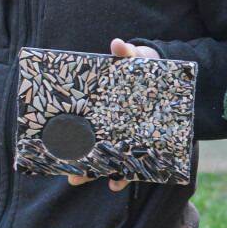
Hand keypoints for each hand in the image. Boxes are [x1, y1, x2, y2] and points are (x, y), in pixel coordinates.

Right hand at [57, 39, 160, 190]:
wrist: (170, 80)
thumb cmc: (143, 70)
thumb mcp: (135, 61)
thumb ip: (126, 53)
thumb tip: (117, 43)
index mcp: (103, 110)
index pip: (84, 126)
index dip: (71, 137)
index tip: (57, 150)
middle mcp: (112, 127)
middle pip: (93, 147)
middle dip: (80, 165)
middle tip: (68, 179)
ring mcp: (128, 137)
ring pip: (110, 159)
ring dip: (99, 173)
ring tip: (89, 184)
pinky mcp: (146, 144)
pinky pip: (134, 163)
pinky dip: (127, 175)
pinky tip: (117, 183)